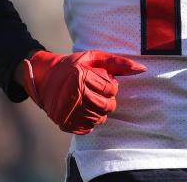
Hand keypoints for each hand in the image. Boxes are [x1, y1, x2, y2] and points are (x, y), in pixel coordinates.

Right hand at [21, 49, 145, 133]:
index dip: (113, 87)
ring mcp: (67, 111)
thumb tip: (142, 69)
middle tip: (102, 95)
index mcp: (80, 77)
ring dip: (100, 112)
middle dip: (109, 102)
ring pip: (98, 119)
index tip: (106, 84)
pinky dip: (90, 121)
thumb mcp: (93, 57)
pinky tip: (85, 110)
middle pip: (106, 106)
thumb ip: (117, 63)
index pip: (110, 90)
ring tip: (93, 102)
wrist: (44, 78)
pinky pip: (87, 128)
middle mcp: (73, 95)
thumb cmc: (72, 65)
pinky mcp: (64, 122)